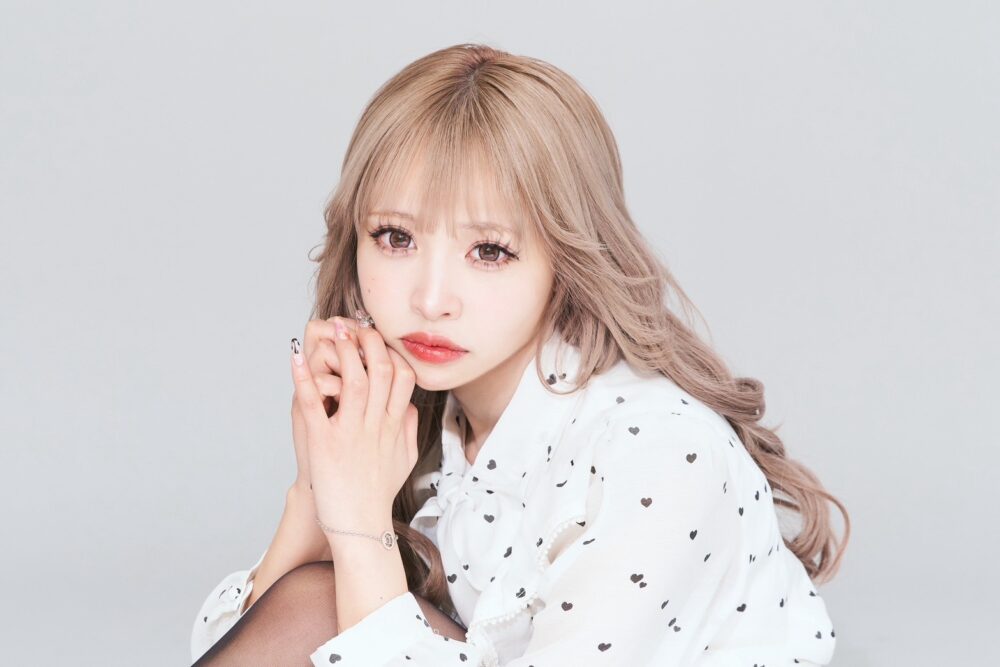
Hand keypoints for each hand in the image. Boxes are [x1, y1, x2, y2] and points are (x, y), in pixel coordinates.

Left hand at [290, 316, 418, 545]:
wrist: (361, 527)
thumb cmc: (378, 494)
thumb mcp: (404, 459)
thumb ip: (407, 428)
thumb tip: (408, 405)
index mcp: (392, 425)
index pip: (402, 376)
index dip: (390, 352)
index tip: (379, 339)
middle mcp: (375, 424)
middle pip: (379, 370)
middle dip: (368, 342)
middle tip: (355, 324)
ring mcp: (351, 432)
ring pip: (352, 380)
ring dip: (342, 351)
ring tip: (333, 328)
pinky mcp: (325, 443)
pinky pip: (314, 404)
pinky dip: (304, 379)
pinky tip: (296, 358)